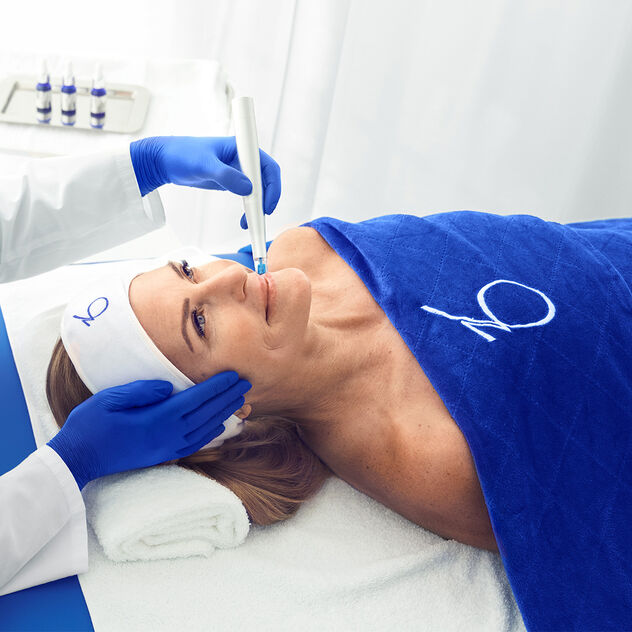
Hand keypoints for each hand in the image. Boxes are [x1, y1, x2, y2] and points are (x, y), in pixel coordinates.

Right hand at [48, 371, 250, 488]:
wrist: (78, 458)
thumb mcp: (110, 399)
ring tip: (240, 400)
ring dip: (224, 413)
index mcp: (157, 420)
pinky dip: (211, 432)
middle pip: (206, 414)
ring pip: (205, 429)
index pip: (196, 400)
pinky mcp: (163, 456)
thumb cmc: (91, 424)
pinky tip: (219, 425)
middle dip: (228, 398)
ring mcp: (167, 448)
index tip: (234, 376)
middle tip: (247, 384)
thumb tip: (168, 386)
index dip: (217, 387)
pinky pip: (195, 443)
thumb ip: (142, 391)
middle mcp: (168, 436)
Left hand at [129, 136, 280, 226]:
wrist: (165, 161)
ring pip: (258, 189)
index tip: (267, 204)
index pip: (267, 166)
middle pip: (266, 180)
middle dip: (266, 200)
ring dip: (258, 207)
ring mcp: (238, 169)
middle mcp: (242, 158)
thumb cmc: (182, 154)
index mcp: (240, 148)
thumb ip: (226, 176)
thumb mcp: (204, 165)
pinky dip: (249, 208)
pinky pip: (248, 195)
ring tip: (250, 222)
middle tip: (259, 218)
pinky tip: (243, 219)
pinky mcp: (231, 180)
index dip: (273, 186)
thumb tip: (248, 189)